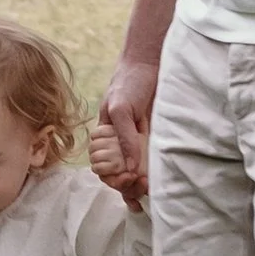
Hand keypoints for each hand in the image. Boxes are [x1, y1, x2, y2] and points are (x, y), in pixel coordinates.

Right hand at [95, 57, 158, 209]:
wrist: (149, 65)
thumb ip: (124, 137)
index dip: (113, 179)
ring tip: (148, 190)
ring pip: (132, 175)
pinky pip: (147, 166)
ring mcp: (135, 145)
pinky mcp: (151, 143)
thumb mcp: (121, 109)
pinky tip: (150, 190)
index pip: (103, 168)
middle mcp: (118, 145)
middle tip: (142, 185)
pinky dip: (148, 180)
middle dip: (127, 186)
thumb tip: (130, 167)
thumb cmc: (129, 84)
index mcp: (104, 138)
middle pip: (117, 176)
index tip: (127, 179)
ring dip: (137, 187)